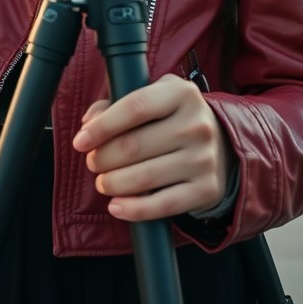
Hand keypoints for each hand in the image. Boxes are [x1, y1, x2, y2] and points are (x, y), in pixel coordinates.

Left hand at [72, 74, 234, 221]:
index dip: (102, 126)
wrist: (222, 144)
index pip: (134, 108)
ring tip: (103, 182)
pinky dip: (134, 209)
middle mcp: (196, 125)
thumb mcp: (152, 97)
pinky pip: (164, 205)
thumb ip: (116, 104)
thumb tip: (88, 123)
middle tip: (92, 162)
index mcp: (182, 93)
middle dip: (103, 158)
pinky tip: (116, 206)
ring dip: (113, 183)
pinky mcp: (207, 189)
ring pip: (145, 177)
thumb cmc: (173, 118)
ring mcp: (204, 158)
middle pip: (134, 146)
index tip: (80, 141)